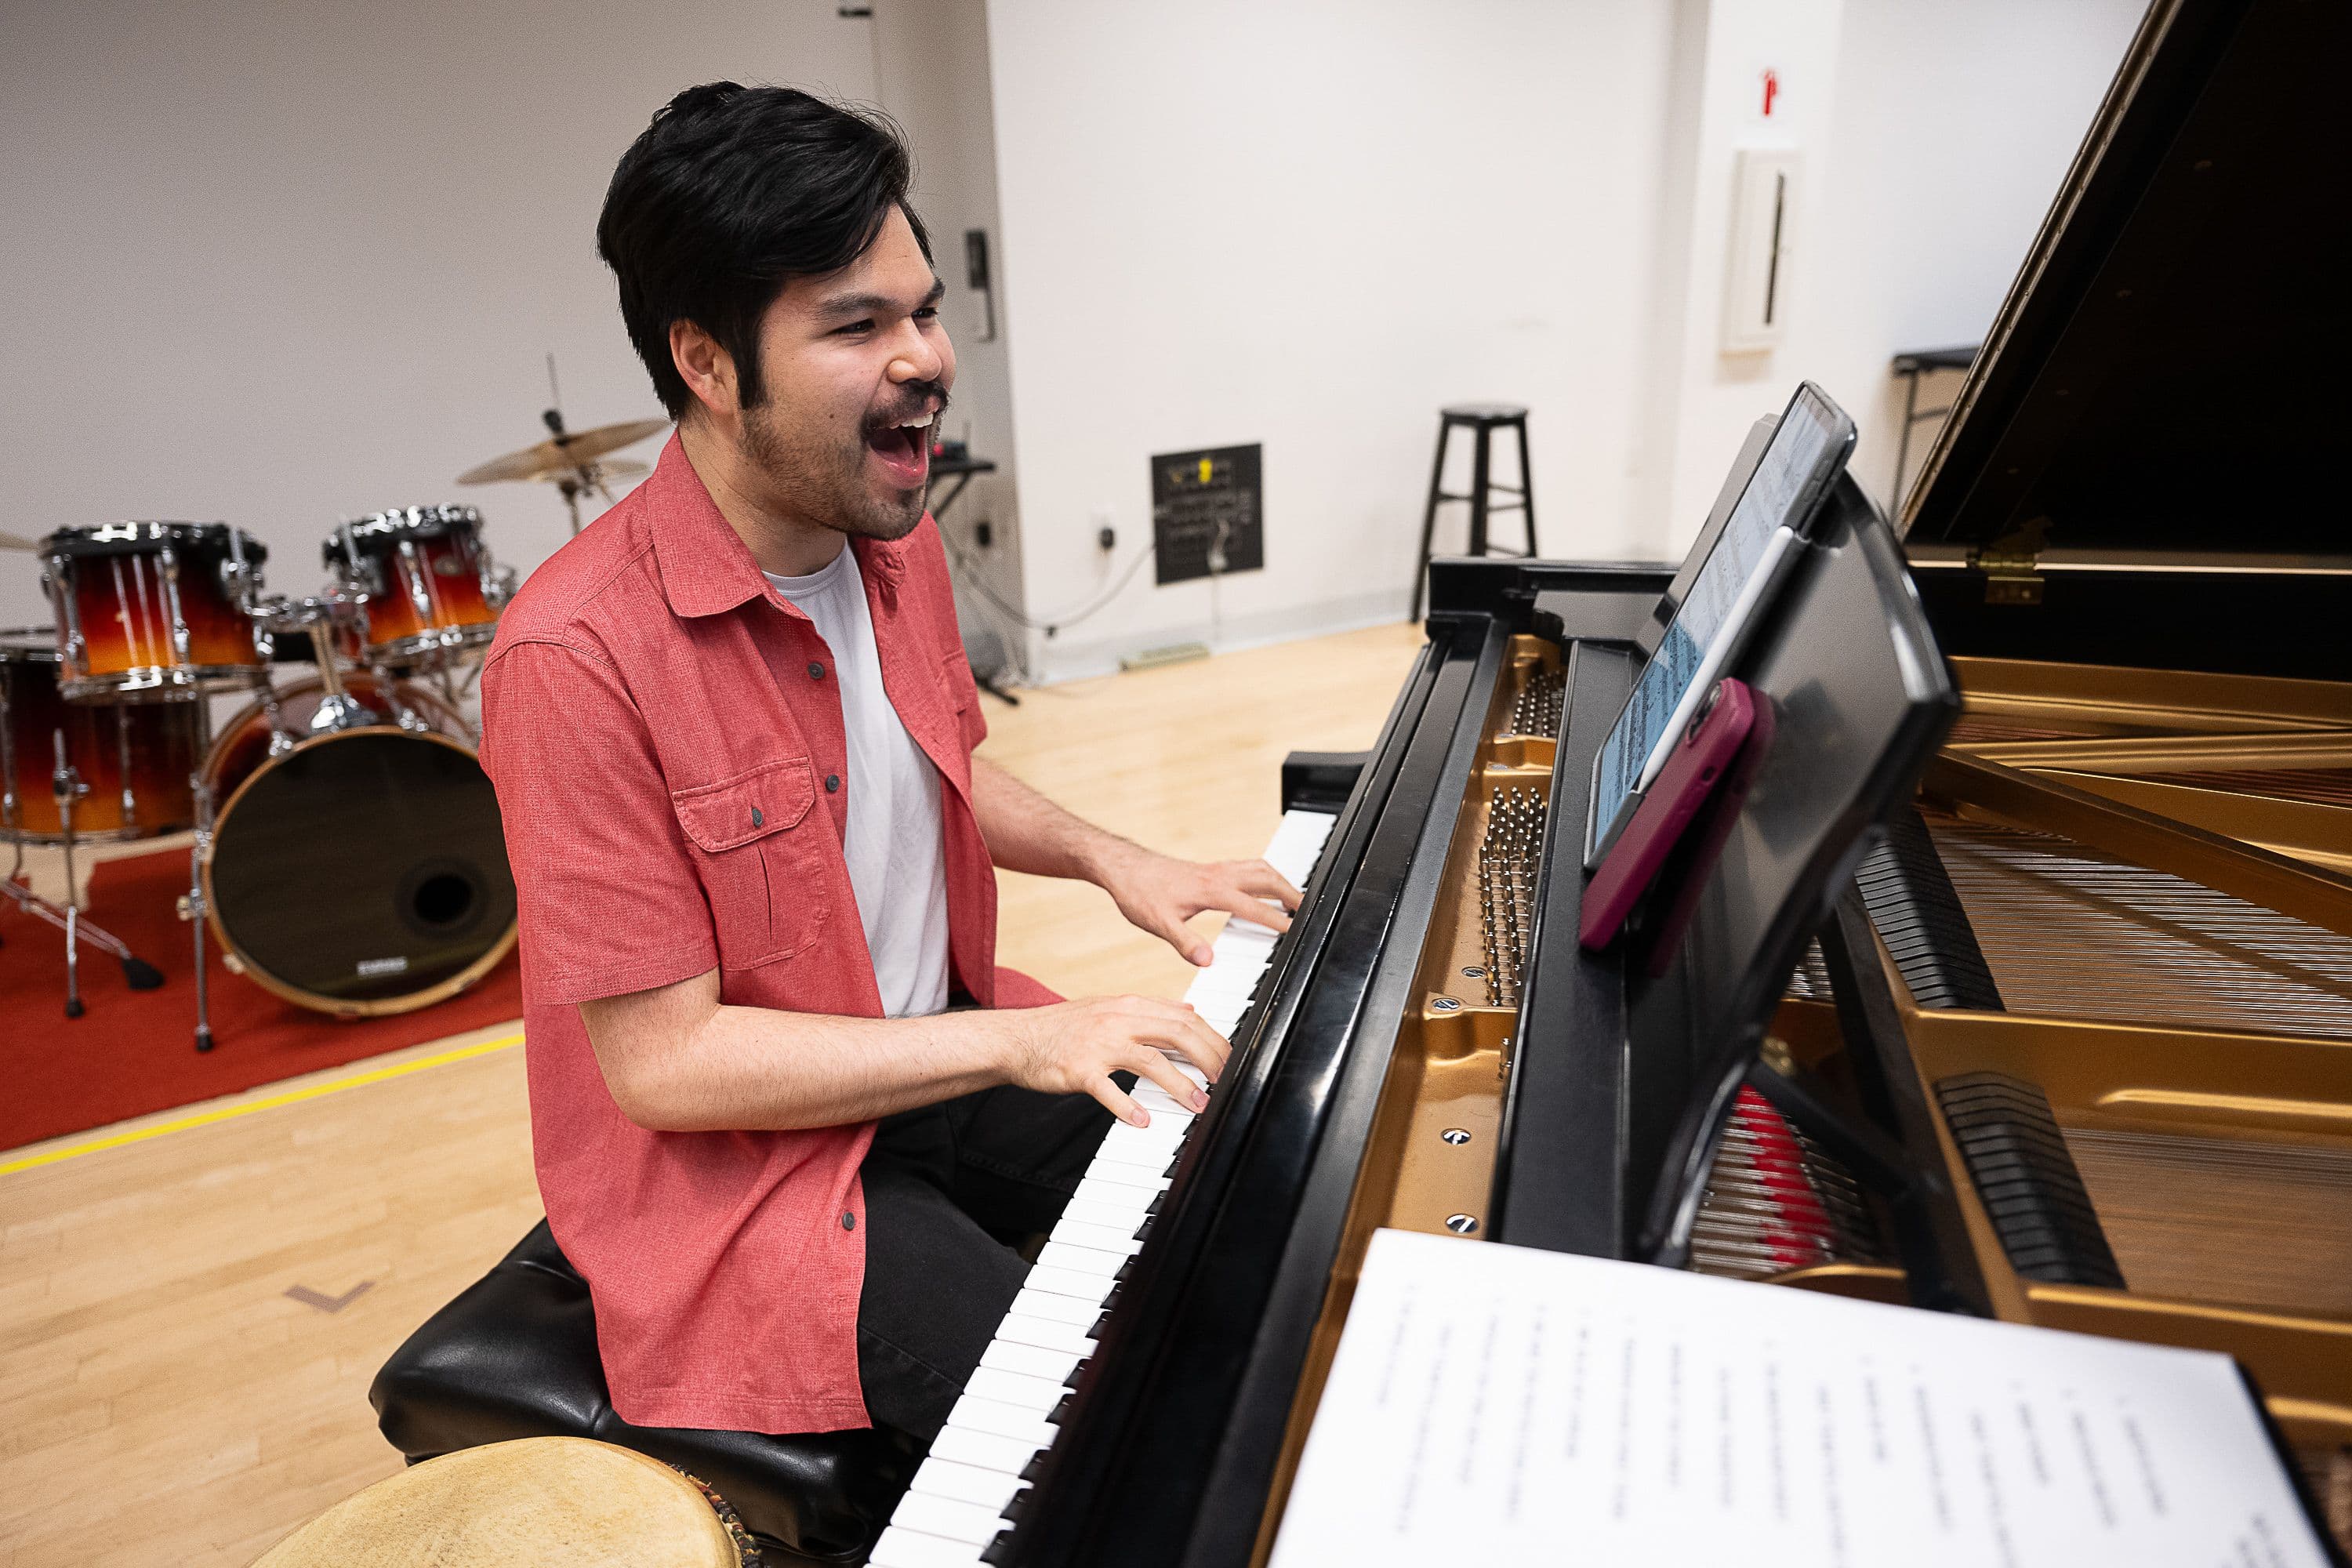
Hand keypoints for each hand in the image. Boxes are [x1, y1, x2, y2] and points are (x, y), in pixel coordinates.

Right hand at [993, 996, 1231, 1126]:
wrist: (1019, 1039)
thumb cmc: (1065, 1027)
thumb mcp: (1110, 1006)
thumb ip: (1151, 1008)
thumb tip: (1189, 1010)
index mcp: (1128, 1006)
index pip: (1182, 1018)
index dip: (1211, 1038)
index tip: (1228, 1058)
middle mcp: (1117, 1021)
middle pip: (1175, 1033)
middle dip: (1207, 1058)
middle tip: (1224, 1081)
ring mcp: (1097, 1044)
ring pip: (1149, 1060)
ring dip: (1179, 1084)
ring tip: (1198, 1104)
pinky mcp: (1078, 1069)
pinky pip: (1107, 1090)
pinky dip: (1127, 1107)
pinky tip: (1143, 1121)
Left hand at [1093, 843, 1302, 965]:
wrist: (1123, 866)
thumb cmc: (1138, 892)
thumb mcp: (1158, 923)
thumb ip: (1185, 942)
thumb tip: (1208, 961)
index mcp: (1211, 890)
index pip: (1253, 905)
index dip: (1276, 919)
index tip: (1295, 931)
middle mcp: (1218, 875)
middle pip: (1266, 878)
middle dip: (1291, 893)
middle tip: (1310, 911)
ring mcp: (1214, 869)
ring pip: (1258, 868)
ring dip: (1280, 881)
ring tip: (1295, 898)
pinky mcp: (1208, 869)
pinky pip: (1246, 868)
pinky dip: (1264, 876)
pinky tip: (1262, 888)